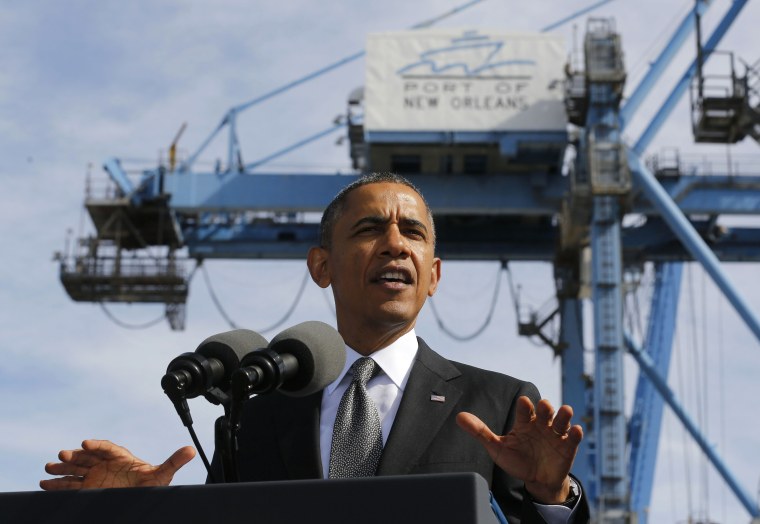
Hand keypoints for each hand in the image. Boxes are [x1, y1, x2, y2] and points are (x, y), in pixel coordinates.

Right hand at [40, 439, 195, 489]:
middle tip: (61, 455)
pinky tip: (44, 484)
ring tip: (48, 468)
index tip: (85, 443)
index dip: (97, 446)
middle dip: (74, 456)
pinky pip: (70, 485)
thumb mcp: (162, 475)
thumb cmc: (151, 486)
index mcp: (122, 457)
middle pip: (88, 457)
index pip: (108, 448)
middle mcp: (106, 464)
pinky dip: (57, 484)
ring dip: (62, 468)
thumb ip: (173, 462)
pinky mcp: (87, 488)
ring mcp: (95, 476)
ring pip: (76, 470)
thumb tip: (192, 450)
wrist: (140, 497)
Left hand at [456, 396, 581, 503]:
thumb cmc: (517, 460)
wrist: (536, 480)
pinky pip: (572, 438)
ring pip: (561, 421)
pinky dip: (575, 433)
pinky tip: (575, 430)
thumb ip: (480, 432)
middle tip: (544, 405)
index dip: (526, 406)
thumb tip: (458, 417)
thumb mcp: (497, 448)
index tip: (524, 402)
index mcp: (525, 422)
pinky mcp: (567, 447)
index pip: (526, 410)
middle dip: (545, 407)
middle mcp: (541, 425)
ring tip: (565, 411)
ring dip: (563, 415)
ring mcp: (555, 435)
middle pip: (545, 411)